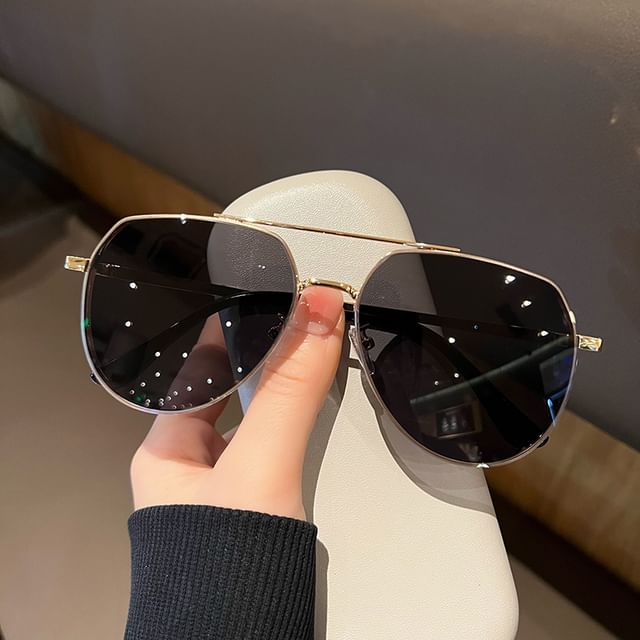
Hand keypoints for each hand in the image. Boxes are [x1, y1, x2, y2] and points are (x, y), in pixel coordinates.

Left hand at [130, 286, 344, 520]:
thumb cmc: (225, 571)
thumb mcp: (259, 466)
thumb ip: (288, 390)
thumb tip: (314, 313)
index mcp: (162, 455)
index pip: (194, 372)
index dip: (227, 334)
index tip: (257, 304)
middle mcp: (186, 471)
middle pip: (226, 396)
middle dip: (261, 364)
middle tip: (293, 328)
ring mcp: (219, 494)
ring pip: (252, 426)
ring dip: (279, 400)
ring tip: (304, 362)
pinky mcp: (251, 512)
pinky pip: (269, 454)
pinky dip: (289, 433)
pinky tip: (304, 424)